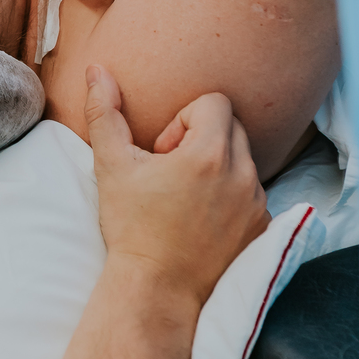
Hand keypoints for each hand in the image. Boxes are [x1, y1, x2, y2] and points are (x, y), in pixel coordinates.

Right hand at [84, 66, 267, 309]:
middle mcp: (243, 175)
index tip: (163, 152)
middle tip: (171, 172)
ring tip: (185, 197)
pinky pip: (253, 192)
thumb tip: (96, 69)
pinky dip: (231, 196)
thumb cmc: (132, 226)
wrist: (158, 289)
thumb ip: (105, 112)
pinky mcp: (263, 228)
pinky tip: (202, 219)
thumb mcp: (111, 165)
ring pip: (243, 160)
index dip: (182, 120)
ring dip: (217, 167)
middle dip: (201, 138)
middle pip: (232, 127)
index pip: (214, 102)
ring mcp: (257, 203)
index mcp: (210, 153)